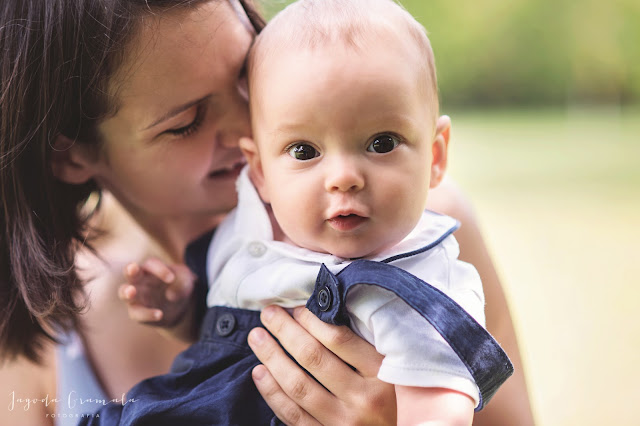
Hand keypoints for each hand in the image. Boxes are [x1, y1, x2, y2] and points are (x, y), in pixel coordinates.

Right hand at [118, 258, 194, 327]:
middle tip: (133, 268)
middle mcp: (139, 280)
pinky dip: (147, 314)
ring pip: (124, 293)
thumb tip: (170, 295)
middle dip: (130, 270)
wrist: (179, 306)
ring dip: (127, 292)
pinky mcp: (137, 312)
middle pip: (129, 272)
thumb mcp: (185, 280)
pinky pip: (137, 313)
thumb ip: (181, 282)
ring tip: (132, 292)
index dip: (159, 269)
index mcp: (150, 268)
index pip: (150, 264)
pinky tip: (159, 314)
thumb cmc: (179, 285)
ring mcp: (136, 296)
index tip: (171, 278)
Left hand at [248, 306, 395, 424]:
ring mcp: (343, 422)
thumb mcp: (386, 370)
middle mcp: (363, 399)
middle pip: (313, 358)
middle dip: (285, 331)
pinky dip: (272, 392)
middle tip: (268, 313)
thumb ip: (360, 345)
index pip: (338, 339)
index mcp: (380, 373)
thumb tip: (319, 314)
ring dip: (272, 357)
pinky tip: (259, 371)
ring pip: (298, 386)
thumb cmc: (388, 399)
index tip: (296, 309)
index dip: (312, 320)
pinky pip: (292, 415)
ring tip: (257, 337)